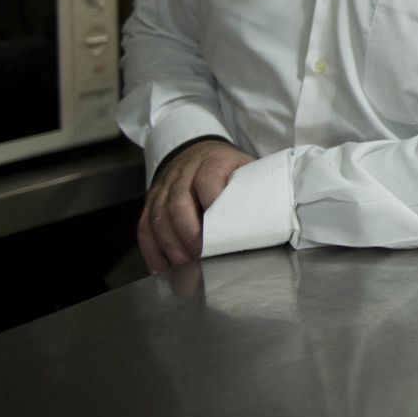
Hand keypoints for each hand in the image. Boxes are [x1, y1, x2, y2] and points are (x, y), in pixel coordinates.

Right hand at [137, 140, 255, 273]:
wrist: (197, 150)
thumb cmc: (227, 167)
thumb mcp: (244, 167)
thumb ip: (252, 188)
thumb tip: (273, 218)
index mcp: (213, 161)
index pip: (208, 179)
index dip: (211, 201)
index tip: (218, 228)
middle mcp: (184, 172)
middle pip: (177, 202)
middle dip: (187, 232)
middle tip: (198, 254)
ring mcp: (164, 186)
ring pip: (157, 215)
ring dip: (169, 243)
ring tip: (182, 264)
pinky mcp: (151, 200)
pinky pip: (144, 225)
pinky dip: (151, 248)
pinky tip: (160, 266)